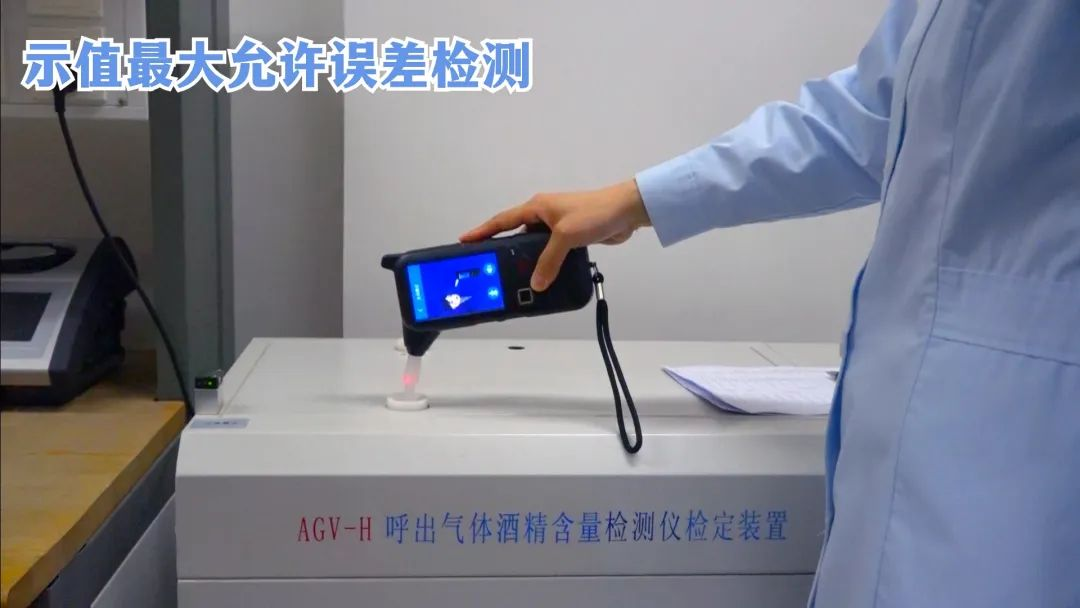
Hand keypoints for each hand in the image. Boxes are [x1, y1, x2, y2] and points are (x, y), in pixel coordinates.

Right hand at [460, 180, 650, 290]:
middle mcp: (544, 215)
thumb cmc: (595, 214)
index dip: (482, 231)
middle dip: (504, 251)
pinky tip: (545, 278)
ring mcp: (558, 226)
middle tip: (491, 268)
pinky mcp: (571, 237)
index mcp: (537, 208)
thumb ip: (549, 261)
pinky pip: (552, 253)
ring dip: (529, 261)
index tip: (465, 240)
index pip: (502, 221)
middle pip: (517, 236)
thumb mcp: (566, 237)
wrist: (627, 211)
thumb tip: (537, 283)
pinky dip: (547, 264)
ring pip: (536, 247)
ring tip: (518, 279)